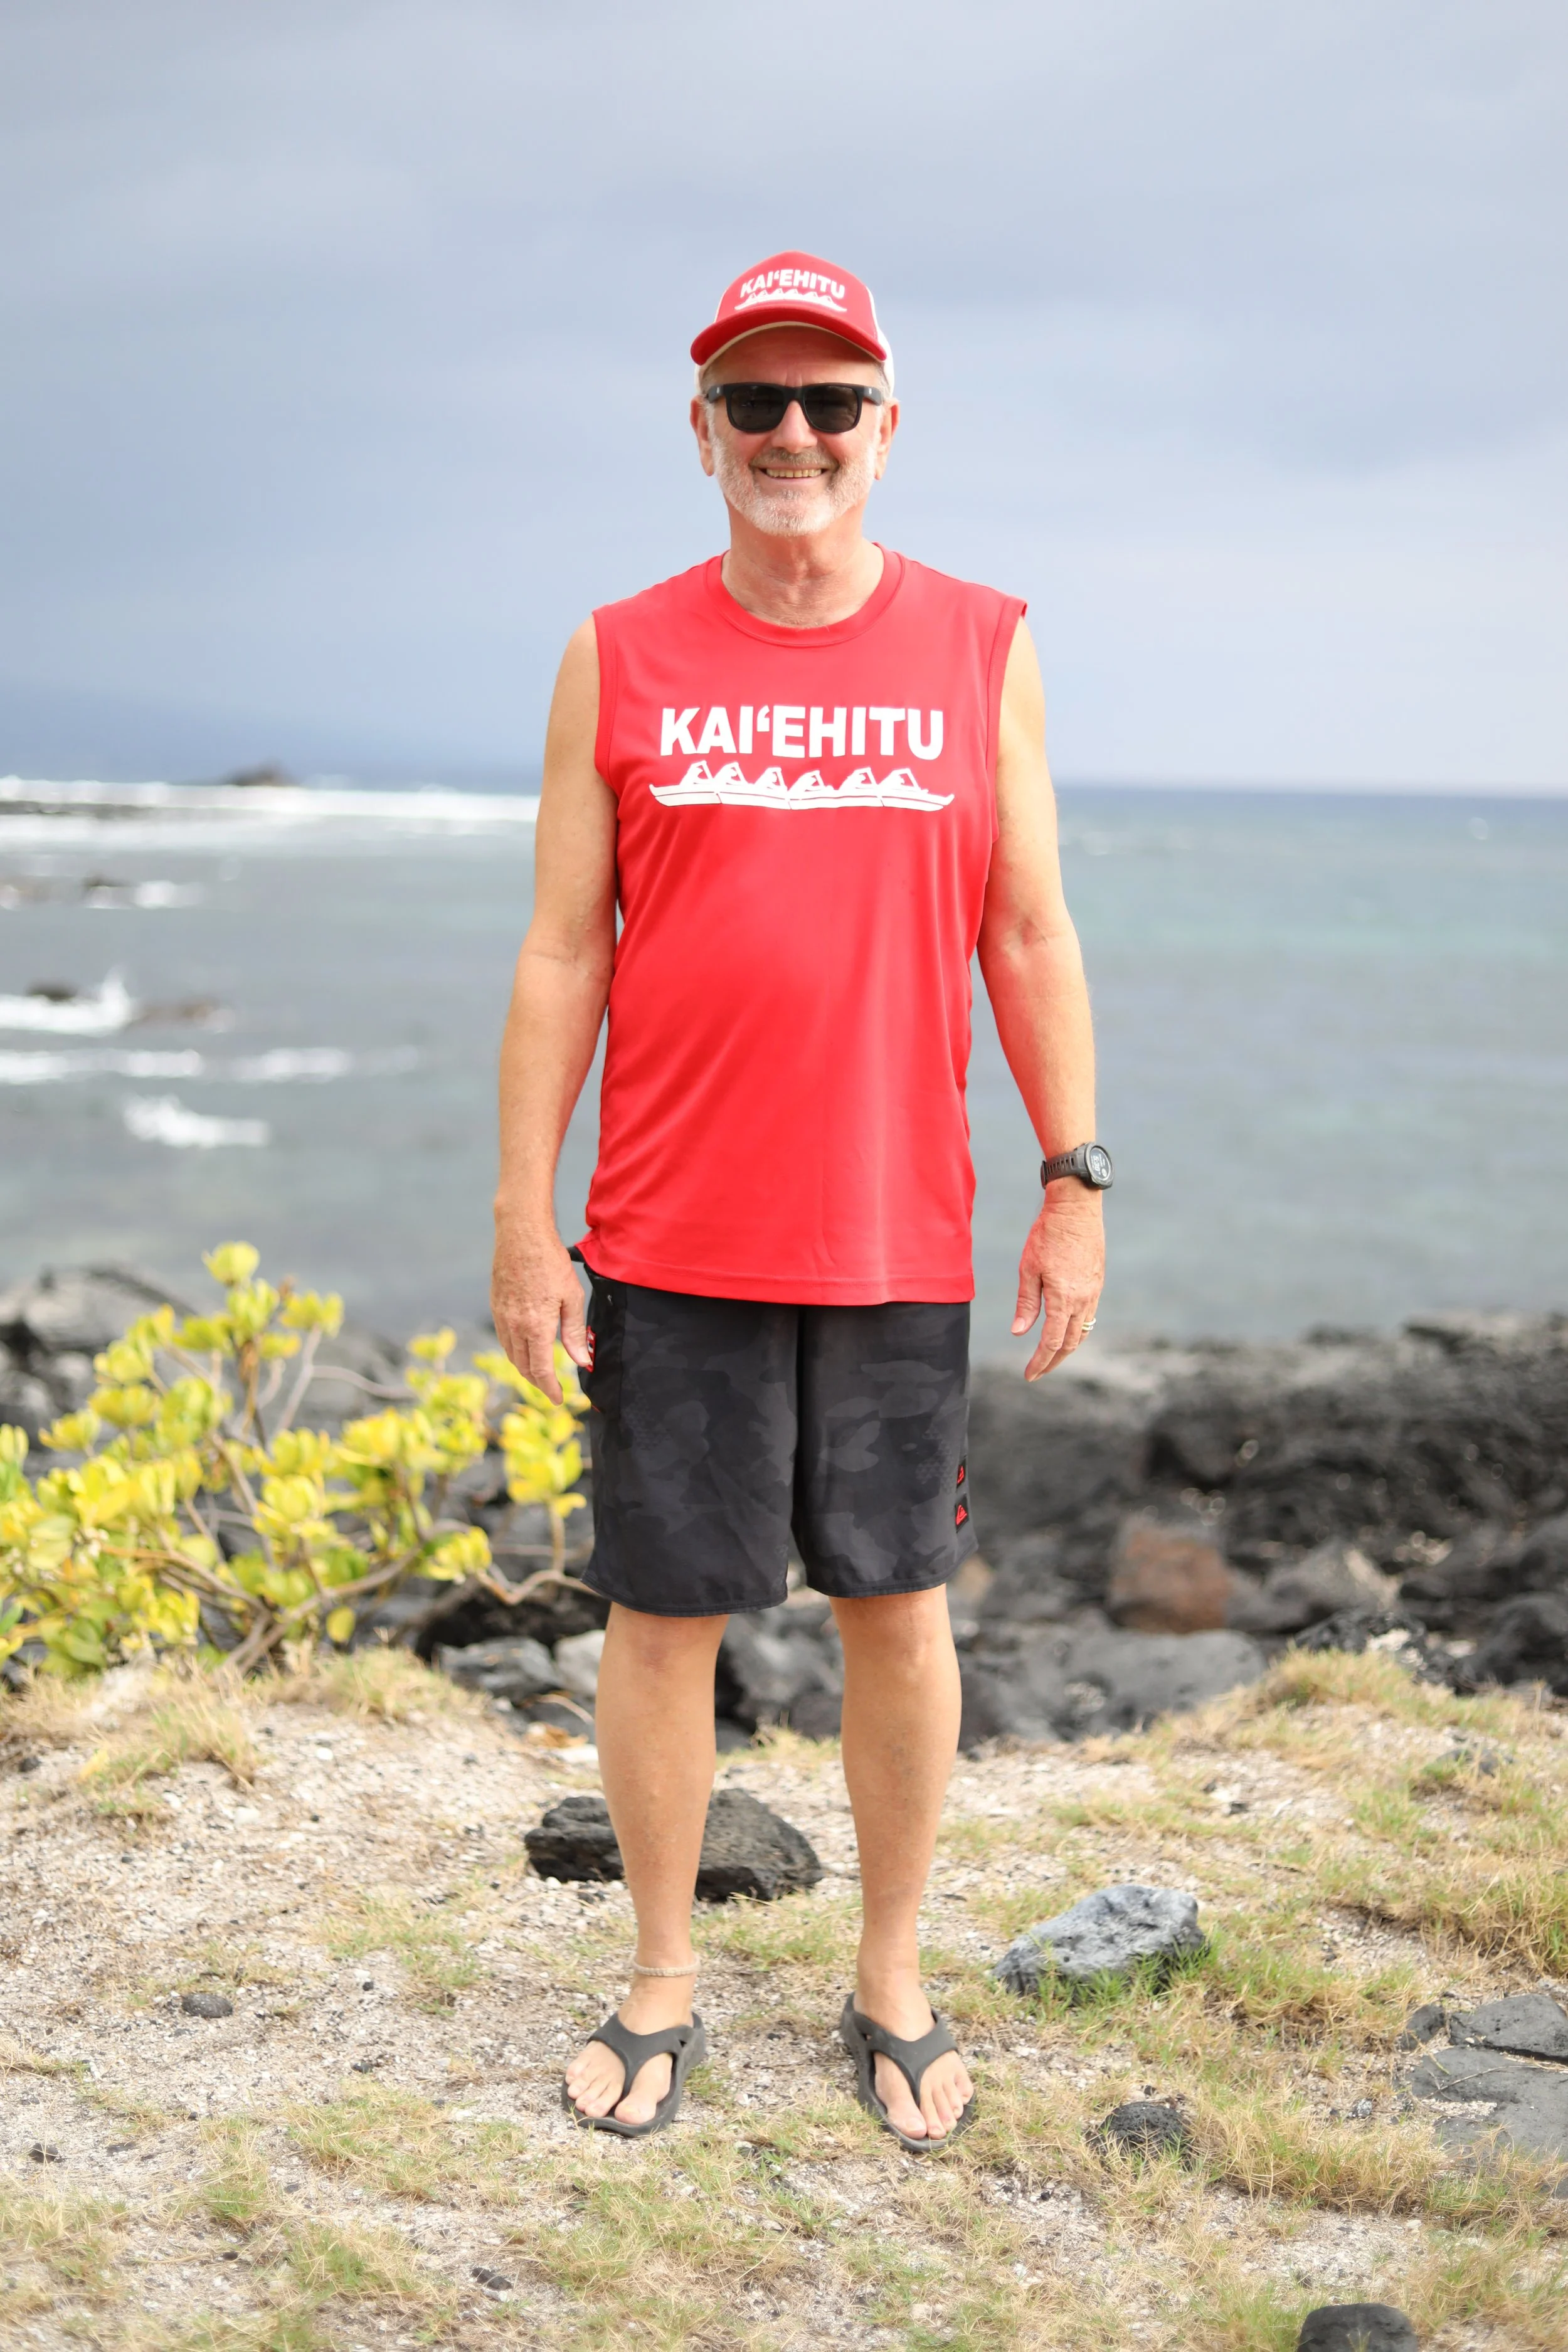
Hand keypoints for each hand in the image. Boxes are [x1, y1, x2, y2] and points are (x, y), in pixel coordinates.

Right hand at [490, 1216, 589, 1403]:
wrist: (521, 1235)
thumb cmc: (551, 1263)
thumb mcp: (572, 1297)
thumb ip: (575, 1333)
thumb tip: (581, 1361)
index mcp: (536, 1326)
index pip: (541, 1370)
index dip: (550, 1389)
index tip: (558, 1399)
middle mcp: (515, 1326)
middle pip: (523, 1367)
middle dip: (537, 1382)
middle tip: (551, 1389)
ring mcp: (502, 1316)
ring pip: (511, 1355)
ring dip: (524, 1369)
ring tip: (539, 1374)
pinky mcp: (495, 1306)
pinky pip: (504, 1339)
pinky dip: (514, 1352)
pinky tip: (524, 1349)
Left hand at [1011, 1184, 1104, 1380]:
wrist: (1076, 1208)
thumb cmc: (1047, 1235)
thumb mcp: (1029, 1268)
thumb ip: (1026, 1303)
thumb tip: (1019, 1332)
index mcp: (1064, 1298)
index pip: (1051, 1342)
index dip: (1040, 1362)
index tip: (1029, 1374)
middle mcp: (1083, 1300)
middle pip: (1069, 1343)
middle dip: (1053, 1362)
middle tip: (1037, 1372)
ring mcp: (1094, 1292)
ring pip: (1082, 1332)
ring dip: (1066, 1349)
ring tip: (1050, 1357)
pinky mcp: (1098, 1283)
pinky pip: (1089, 1317)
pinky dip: (1076, 1331)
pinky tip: (1065, 1331)